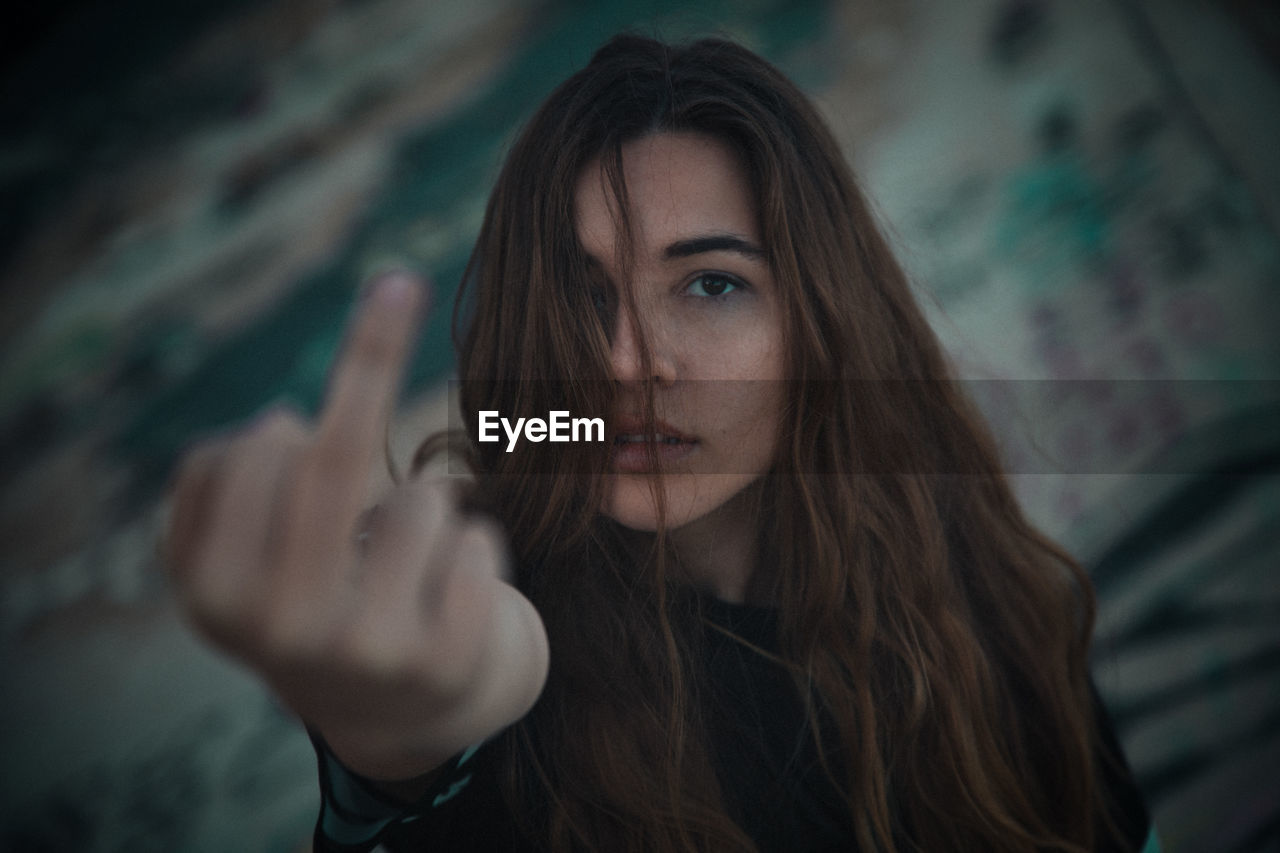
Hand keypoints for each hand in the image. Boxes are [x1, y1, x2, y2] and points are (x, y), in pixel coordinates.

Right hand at [164, 272, 547, 779]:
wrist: (409, 717)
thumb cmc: (325, 604)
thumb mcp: (251, 560)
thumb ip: (233, 489)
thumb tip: (282, 427)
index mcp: (215, 597)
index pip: (244, 461)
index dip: (291, 410)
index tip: (342, 337)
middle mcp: (280, 630)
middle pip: (326, 463)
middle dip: (370, 354)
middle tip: (395, 284)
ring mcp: (367, 650)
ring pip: (421, 501)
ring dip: (430, 509)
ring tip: (413, 563)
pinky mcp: (446, 660)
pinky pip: (478, 541)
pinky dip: (476, 549)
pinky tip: (453, 594)